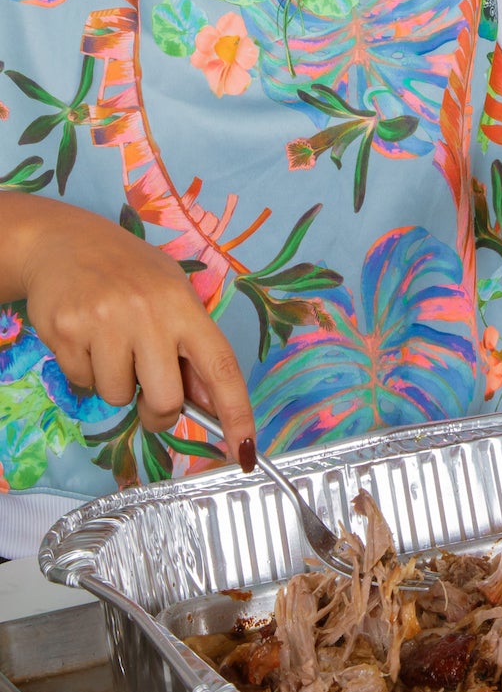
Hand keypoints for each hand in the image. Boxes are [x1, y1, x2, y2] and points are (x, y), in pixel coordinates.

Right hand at [14, 202, 256, 458]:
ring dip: (115, 384)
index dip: (236, 412)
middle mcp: (149, 314)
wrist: (65, 243)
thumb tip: (210, 403)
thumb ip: (190, 347)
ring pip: (117, 397)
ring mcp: (105, 323)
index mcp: (184, 306)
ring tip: (110, 345)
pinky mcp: (67, 332)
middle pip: (165, 399)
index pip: (220, 367)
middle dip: (158, 411)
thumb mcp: (172, 295)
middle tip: (146, 392)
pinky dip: (85, 371)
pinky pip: (83, 383)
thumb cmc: (129, 273)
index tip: (246, 449)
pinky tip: (85, 338)